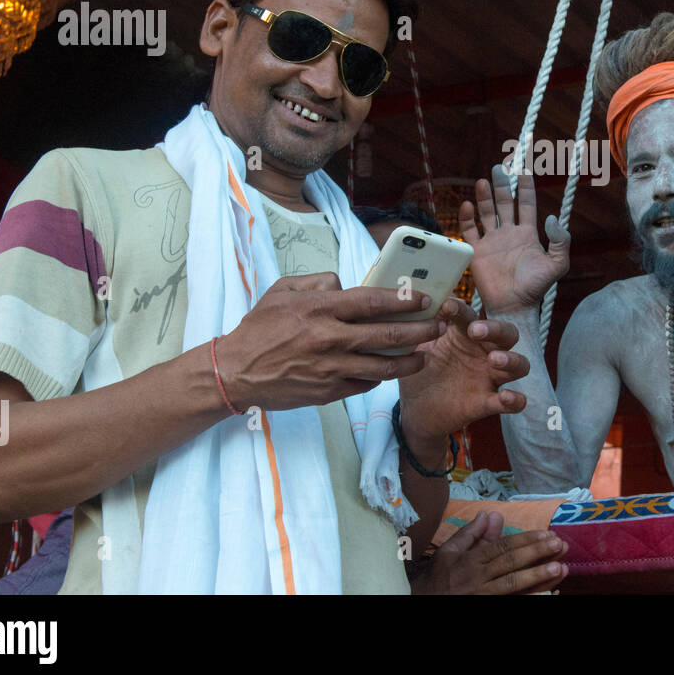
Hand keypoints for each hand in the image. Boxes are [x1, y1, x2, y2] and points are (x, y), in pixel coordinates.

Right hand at [214, 273, 443, 411]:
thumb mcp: (282, 291)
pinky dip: (381, 377)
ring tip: (425, 354)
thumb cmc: (259, 328)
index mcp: (320, 310)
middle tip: (438, 326)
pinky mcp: (329, 392)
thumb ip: (318, 283)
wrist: (235, 372)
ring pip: (384, 367)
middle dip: (420, 331)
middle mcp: (330, 339)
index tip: (423, 298)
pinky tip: (392, 371)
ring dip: (411, 361)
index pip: (372, 302)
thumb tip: (345, 285)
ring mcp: (331, 369)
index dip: (403, 300)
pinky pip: (365, 384)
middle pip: (387, 336)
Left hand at [397, 298, 528, 454]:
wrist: (414, 411)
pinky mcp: (487, 402)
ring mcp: (488, 378)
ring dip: (511, 360)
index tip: (446, 307)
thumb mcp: (418, 348)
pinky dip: (515, 400)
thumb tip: (422, 303)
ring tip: (494, 359)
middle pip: (507, 334)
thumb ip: (422, 328)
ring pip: (519, 364)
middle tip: (475, 331)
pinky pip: (512, 402)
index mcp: (465, 336)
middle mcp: (483, 353)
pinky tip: (507, 397)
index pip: (471, 316)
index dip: (461, 310)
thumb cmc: (420, 372)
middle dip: (496, 329)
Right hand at [411, 512, 567, 594]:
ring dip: (538, 577)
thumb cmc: (439, 577)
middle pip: (511, 564)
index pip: (502, 548)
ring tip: (560, 568)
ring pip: (514, 585)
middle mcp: (478, 578)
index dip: (525, 540)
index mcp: (471, 561)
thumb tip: (490, 514)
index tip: (546, 534)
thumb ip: (471, 534)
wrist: (424, 601)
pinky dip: (530, 597)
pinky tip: (547, 593)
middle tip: (560, 545)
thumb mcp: (449, 551)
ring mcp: (484, 596)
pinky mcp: (489, 606)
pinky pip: (513, 601)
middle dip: (537, 554)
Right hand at [460, 165, 570, 315]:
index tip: (523, 168)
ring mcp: (492, 241)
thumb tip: (551, 218)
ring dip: (484, 197)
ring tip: (483, 181)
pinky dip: (466, 217)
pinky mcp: (477, 252)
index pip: (526, 203)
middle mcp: (509, 233)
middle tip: (499, 168)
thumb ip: (560, 241)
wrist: (514, 307)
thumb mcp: (557, 265)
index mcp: (528, 234)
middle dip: (502, 185)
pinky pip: (469, 230)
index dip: (525, 186)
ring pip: (486, 212)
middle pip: (504, 202)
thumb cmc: (536, 288)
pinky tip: (467, 205)